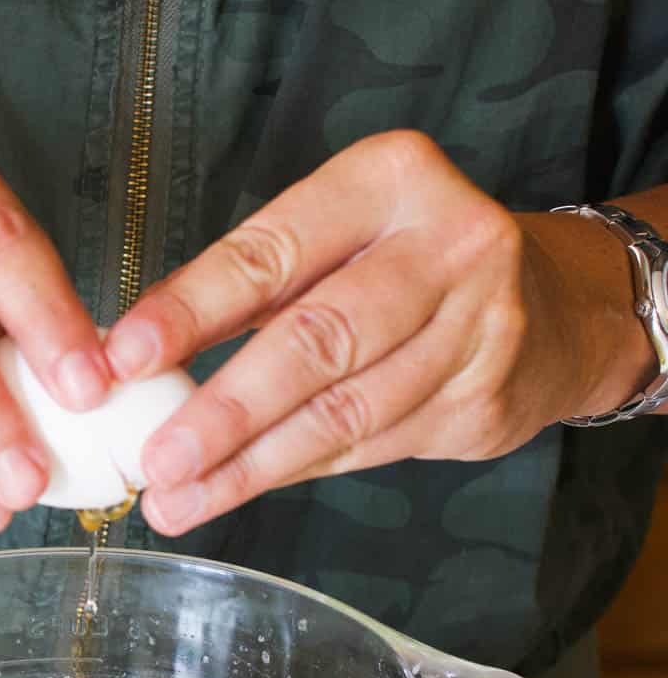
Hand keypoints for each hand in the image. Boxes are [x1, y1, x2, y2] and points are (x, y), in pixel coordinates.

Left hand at [104, 131, 638, 534]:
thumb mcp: (336, 233)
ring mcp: (478, 328)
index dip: (193, 309)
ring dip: (252, 464)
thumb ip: (250, 283)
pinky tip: (242, 488)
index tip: (125, 357)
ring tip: (181, 498)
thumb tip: (136, 353)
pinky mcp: (483, 400)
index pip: (272, 252)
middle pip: (318, 339)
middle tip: (158, 459)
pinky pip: (370, 446)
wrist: (553, 310)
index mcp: (389, 179)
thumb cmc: (404, 263)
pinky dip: (298, 471)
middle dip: (226, 409)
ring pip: (344, 410)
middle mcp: (447, 245)